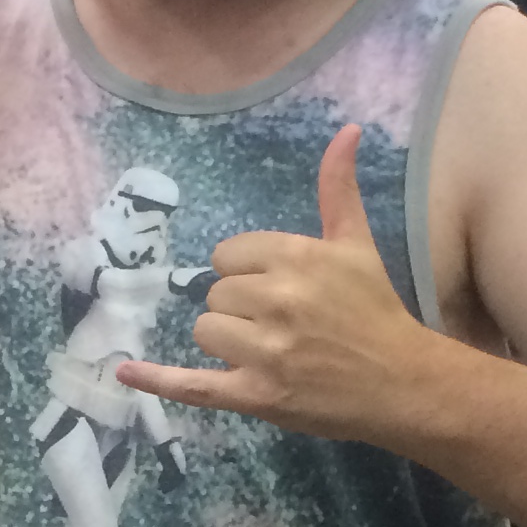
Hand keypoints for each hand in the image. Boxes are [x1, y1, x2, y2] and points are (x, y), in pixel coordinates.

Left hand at [114, 122, 431, 440]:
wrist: (403, 383)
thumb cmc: (376, 311)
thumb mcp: (357, 244)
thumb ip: (338, 189)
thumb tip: (346, 130)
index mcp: (296, 257)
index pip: (228, 256)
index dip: (247, 273)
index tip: (278, 289)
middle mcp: (277, 300)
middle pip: (215, 294)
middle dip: (240, 309)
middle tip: (283, 325)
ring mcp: (265, 351)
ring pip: (206, 332)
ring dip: (228, 343)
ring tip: (270, 353)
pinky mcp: (257, 395)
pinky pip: (193, 385)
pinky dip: (158, 380)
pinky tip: (124, 372)